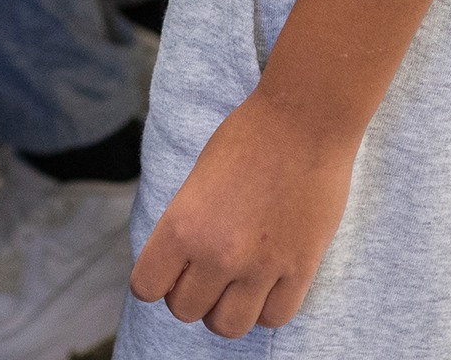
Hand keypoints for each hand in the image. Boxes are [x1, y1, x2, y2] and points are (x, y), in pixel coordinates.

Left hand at [130, 93, 356, 339]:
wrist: (303, 123)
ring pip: (228, 326)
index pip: (147, 287)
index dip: (156, 281)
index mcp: (182, 226)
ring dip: (226, 311)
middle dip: (190, 295)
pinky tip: (266, 286)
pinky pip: (275, 317)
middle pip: (186, 311)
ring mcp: (261, 267)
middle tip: (204, 273)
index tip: (169, 270)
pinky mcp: (300, 270)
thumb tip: (182, 264)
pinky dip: (266, 309)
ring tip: (234, 285)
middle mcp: (217, 254)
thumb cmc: (246, 139)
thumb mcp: (195, 182)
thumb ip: (186, 227)